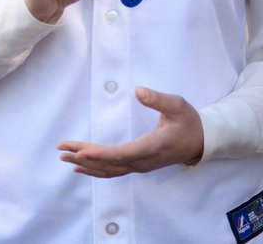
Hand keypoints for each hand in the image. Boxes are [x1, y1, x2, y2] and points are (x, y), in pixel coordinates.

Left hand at [57, 88, 203, 176]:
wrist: (200, 142)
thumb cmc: (189, 122)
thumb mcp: (177, 105)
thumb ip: (158, 99)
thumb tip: (138, 91)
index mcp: (151, 147)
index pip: (120, 154)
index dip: (99, 154)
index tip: (80, 151)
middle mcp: (143, 161)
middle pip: (109, 163)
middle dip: (84, 156)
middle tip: (61, 150)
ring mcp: (140, 166)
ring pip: (109, 170)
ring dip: (86, 165)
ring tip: (64, 158)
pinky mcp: (138, 165)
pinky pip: (113, 171)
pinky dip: (95, 170)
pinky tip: (81, 167)